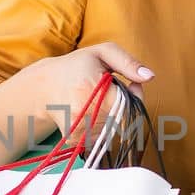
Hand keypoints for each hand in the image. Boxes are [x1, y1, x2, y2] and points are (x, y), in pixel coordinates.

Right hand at [15, 42, 151, 139]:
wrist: (44, 87)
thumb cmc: (77, 66)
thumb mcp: (102, 53)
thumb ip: (128, 62)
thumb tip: (150, 77)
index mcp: (91, 89)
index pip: (129, 101)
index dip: (133, 93)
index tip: (122, 83)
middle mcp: (83, 114)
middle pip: (124, 116)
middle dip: (120, 103)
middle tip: (103, 90)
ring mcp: (79, 130)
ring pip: (115, 128)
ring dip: (111, 115)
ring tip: (94, 100)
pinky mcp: (76, 140)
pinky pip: (103, 136)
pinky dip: (102, 125)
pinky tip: (88, 112)